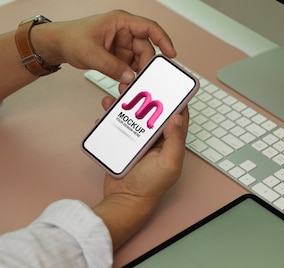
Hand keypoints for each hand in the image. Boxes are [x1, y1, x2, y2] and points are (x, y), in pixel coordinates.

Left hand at [32, 10, 176, 83]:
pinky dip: (129, 76)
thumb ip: (112, 66)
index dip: (163, 40)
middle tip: (143, 81)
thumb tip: (129, 78)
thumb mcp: (91, 54)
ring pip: (139, 60)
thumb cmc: (71, 38)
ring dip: (137, 74)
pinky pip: (130, 67)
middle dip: (145, 66)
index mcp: (120, 22)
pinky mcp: (118, 56)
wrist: (57, 45)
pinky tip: (125, 85)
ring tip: (130, 86)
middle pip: (145, 48)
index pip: (148, 28)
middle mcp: (124, 32)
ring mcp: (122, 44)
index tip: (171, 54)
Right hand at [92, 95, 188, 249]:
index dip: (175, 98)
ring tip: (120, 90)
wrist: (124, 200)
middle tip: (139, 81)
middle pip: (152, 110)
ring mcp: (138, 141)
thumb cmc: (150, 186)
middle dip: (146, 95)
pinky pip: (116, 125)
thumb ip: (174, 140)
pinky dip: (110, 116)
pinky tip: (105, 109)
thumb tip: (177, 116)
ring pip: (133, 114)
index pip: (177, 115)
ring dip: (127, 101)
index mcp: (171, 142)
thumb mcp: (169, 163)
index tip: (170, 82)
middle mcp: (156, 139)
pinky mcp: (122, 144)